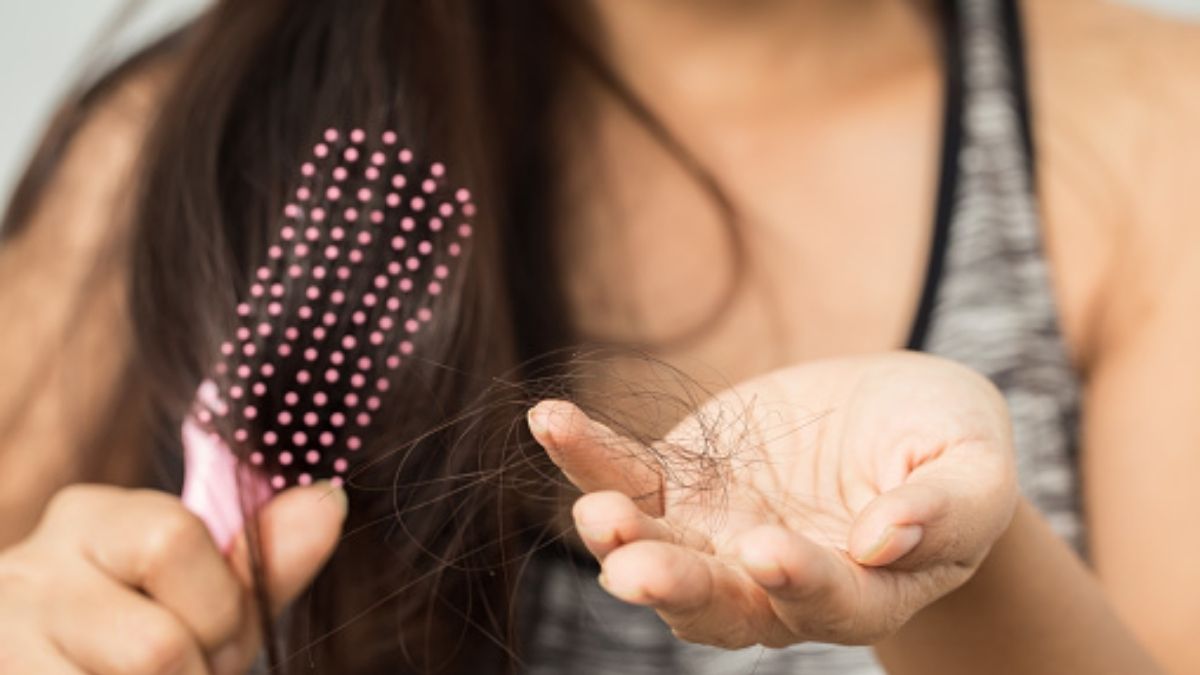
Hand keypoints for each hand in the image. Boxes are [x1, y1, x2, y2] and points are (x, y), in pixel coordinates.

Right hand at [0, 482, 345, 673]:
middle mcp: (32, 570)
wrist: (49, 661)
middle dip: (199, 674)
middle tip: (190, 671)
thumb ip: (263, 563)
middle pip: (155, 645)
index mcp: (94, 520)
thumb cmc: (137, 640)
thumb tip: (329, 499)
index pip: (173, 540)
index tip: (219, 637)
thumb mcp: (203, 597)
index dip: (221, 610)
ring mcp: (6, 637)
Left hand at [528, 351, 1017, 648]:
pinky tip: (552, 422)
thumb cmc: (947, 444)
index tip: (770, 550)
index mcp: (859, 590)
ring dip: (620, 538)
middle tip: (631, 571)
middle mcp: (773, 581)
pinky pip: (627, 476)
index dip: (799, 584)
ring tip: (595, 514)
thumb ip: (948, 508)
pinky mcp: (681, 484)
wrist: (892, 413)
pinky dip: (588, 457)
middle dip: (676, 588)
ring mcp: (718, 535)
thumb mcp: (974, 467)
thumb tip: (888, 540)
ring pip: (660, 551)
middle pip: (719, 603)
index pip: (826, 604)